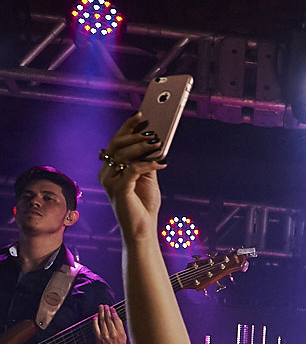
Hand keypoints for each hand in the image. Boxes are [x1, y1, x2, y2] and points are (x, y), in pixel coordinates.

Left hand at [92, 304, 126, 343]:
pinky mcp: (98, 338)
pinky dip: (95, 321)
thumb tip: (116, 318)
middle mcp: (113, 333)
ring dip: (101, 313)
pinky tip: (95, 316)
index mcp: (121, 333)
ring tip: (101, 308)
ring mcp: (105, 335)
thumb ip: (120, 328)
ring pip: (102, 321)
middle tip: (105, 306)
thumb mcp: (124, 338)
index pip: (116, 319)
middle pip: (109, 319)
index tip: (112, 308)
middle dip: (107, 311)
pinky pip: (96, 327)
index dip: (113, 312)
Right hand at [98, 113, 166, 238]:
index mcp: (110, 167)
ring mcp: (110, 181)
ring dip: (142, 147)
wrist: (142, 228)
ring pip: (123, 155)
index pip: (116, 142)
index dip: (128, 127)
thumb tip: (154, 141)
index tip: (141, 115)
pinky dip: (148, 164)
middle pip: (117, 145)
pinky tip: (161, 163)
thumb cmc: (144, 204)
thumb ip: (146, 161)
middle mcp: (106, 172)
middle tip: (152, 131)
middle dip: (135, 134)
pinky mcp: (118, 190)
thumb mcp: (147, 178)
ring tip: (158, 143)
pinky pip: (133, 170)